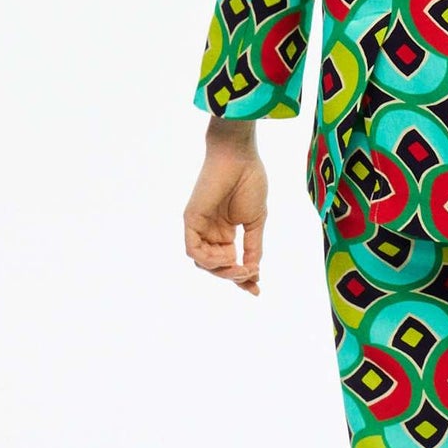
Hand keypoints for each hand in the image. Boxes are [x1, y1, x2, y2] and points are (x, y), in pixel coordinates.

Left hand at [183, 120, 267, 295]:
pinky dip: (209, 260)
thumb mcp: (256, 222)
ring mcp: (199, 227)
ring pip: (204, 263)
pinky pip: (194, 250)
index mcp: (225, 232)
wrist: (240, 157)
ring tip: (242, 267)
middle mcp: (210, 232)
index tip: (257, 290)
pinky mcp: (191, 220)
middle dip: (234, 276)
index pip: (229, 262)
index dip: (242, 278)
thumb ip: (253, 246)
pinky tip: (227, 258)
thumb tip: (254, 270)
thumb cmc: (250, 181)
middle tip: (251, 275)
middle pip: (216, 266)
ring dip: (224, 270)